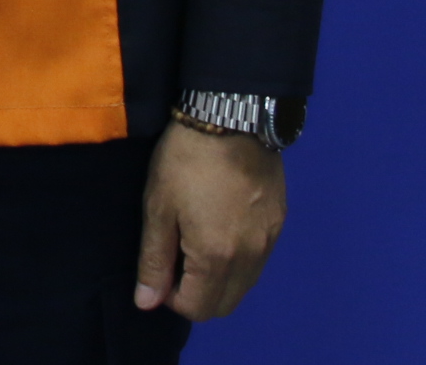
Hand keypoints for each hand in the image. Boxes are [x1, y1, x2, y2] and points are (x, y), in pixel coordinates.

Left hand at [133, 116, 286, 320]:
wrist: (232, 118)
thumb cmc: (186, 161)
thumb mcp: (158, 208)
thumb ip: (154, 260)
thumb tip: (146, 303)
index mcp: (216, 258)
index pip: (198, 308)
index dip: (172, 298)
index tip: (160, 269)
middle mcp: (250, 259)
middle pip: (225, 305)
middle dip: (197, 296)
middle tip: (176, 261)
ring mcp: (269, 241)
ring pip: (244, 285)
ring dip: (219, 280)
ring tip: (196, 243)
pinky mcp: (279, 222)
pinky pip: (258, 260)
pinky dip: (238, 261)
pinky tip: (221, 228)